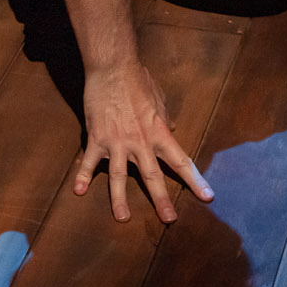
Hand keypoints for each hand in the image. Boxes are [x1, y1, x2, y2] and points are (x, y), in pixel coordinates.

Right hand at [71, 59, 212, 222]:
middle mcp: (140, 142)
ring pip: (120, 178)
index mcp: (159, 132)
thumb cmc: (137, 80)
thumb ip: (165, 118)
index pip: (181, 161)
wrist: (112, 67)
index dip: (195, 180)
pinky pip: (90, 162)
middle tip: (169, 220)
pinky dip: (83, 176)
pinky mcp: (97, 138)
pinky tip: (79, 191)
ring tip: (123, 218)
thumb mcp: (158, 99)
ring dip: (120, 200)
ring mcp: (117, 142)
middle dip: (162, 200)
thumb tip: (173, 128)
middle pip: (153, 177)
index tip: (207, 196)